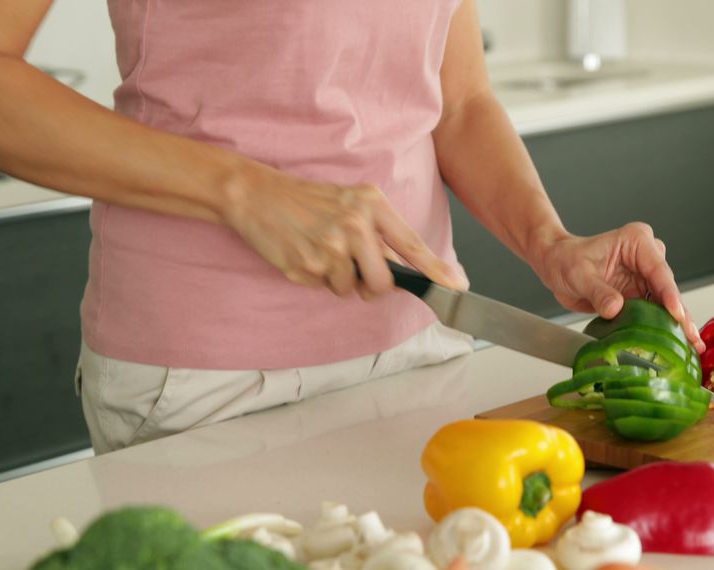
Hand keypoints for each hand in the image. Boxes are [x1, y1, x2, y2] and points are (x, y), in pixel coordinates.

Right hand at [222, 172, 467, 298]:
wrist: (257, 195)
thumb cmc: (306, 200)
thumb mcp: (350, 201)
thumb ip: (378, 231)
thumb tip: (399, 266)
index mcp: (371, 204)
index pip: (411, 243)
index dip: (436, 269)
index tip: (456, 285)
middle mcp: (355, 224)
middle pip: (383, 282)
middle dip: (372, 288)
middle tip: (355, 273)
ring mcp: (331, 247)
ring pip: (351, 289)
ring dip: (339, 281)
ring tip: (321, 251)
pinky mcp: (308, 266)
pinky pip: (325, 289)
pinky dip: (317, 279)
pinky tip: (305, 254)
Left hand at [531, 222, 704, 351]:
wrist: (556, 265)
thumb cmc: (565, 259)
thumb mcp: (578, 275)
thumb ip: (598, 292)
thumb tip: (615, 309)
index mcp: (637, 241)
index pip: (658, 270)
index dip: (669, 294)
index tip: (676, 314)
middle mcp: (647, 257)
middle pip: (669, 289)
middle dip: (680, 314)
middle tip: (691, 337)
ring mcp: (646, 276)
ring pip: (667, 303)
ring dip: (677, 325)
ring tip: (691, 347)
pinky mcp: (640, 293)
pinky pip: (655, 312)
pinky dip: (663, 328)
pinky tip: (676, 345)